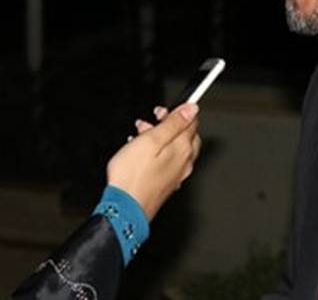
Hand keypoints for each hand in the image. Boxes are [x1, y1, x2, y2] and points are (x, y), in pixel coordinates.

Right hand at [106, 103, 200, 221]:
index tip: (162, 111)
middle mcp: (184, 163)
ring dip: (160, 137)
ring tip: (140, 135)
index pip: (192, 123)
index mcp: (183, 149)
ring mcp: (176, 175)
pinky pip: (167, 162)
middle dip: (170, 124)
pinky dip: (157, 153)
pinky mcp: (166, 184)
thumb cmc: (134, 176)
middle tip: (152, 121)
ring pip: (174, 149)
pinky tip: (141, 153)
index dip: (177, 112)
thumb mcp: (152, 139)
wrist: (126, 208)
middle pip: (185, 136)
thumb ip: (173, 123)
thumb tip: (192, 109)